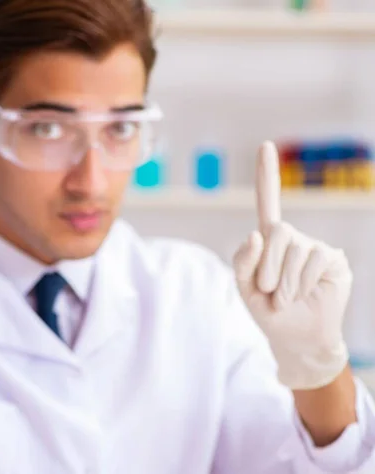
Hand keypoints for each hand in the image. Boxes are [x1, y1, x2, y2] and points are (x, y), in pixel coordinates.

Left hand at [233, 141, 351, 389]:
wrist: (294, 337)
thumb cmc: (267, 310)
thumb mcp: (244, 288)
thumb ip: (242, 261)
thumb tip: (256, 233)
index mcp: (269, 241)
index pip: (268, 202)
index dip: (267, 175)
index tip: (265, 145)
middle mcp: (293, 238)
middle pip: (278, 231)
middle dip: (268, 267)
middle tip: (268, 290)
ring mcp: (315, 247)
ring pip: (295, 248)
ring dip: (283, 281)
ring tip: (284, 298)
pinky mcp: (333, 260)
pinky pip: (314, 259)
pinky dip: (300, 282)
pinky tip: (301, 295)